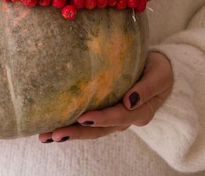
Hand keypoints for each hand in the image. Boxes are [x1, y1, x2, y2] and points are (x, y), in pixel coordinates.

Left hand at [38, 51, 173, 142]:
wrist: (156, 68)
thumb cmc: (158, 69)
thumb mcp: (160, 75)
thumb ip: (147, 88)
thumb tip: (129, 102)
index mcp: (139, 112)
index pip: (118, 117)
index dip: (101, 119)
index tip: (83, 119)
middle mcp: (123, 119)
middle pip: (98, 130)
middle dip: (76, 133)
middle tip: (55, 135)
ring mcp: (111, 117)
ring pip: (88, 129)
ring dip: (67, 133)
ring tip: (45, 136)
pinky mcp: (101, 110)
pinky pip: (84, 121)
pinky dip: (67, 124)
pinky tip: (48, 127)